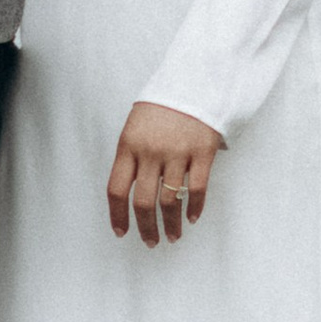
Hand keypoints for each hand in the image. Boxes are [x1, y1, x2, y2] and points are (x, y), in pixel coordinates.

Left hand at [109, 101, 222, 242]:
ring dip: (171, 224)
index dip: (118, 215)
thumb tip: (129, 193)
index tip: (121, 232)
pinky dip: (195, 208)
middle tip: (151, 242)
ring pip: (171, 200)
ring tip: (173, 236)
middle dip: (146, 228)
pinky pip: (197, 189)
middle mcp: (151, 151)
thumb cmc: (162, 106)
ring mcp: (178, 152)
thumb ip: (131, 157)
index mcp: (129, 145)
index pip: (117, 189)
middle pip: (143, 202)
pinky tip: (193, 218)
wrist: (194, 79)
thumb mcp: (135, 126)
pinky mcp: (203, 151)